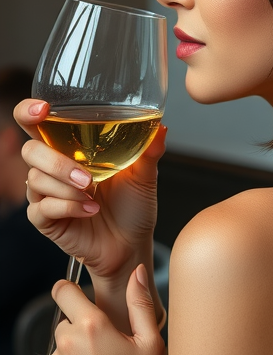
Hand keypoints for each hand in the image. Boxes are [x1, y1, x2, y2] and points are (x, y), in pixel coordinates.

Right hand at [16, 99, 166, 280]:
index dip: (29, 111)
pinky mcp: (45, 220)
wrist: (132, 244)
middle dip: (55, 160)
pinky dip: (68, 207)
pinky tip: (89, 210)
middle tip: (86, 176)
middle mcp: (53, 168)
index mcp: (70, 148)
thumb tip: (161, 127)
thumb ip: (149, 149)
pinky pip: (41, 208)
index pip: (35, 122)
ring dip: (66, 187)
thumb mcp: (144, 175)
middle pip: (30, 149)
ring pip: (35, 179)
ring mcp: (47, 194)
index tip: (44, 109)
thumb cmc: (133, 207)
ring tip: (93, 194)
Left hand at [40, 265, 165, 354]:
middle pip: (66, 320)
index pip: (64, 290)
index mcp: (92, 325)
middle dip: (82, 327)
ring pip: (61, 347)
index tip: (78, 296)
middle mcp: (68, 342)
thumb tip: (137, 273)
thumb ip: (141, 303)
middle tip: (104, 347)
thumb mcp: (150, 343)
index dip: (70, 289)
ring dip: (75, 352)